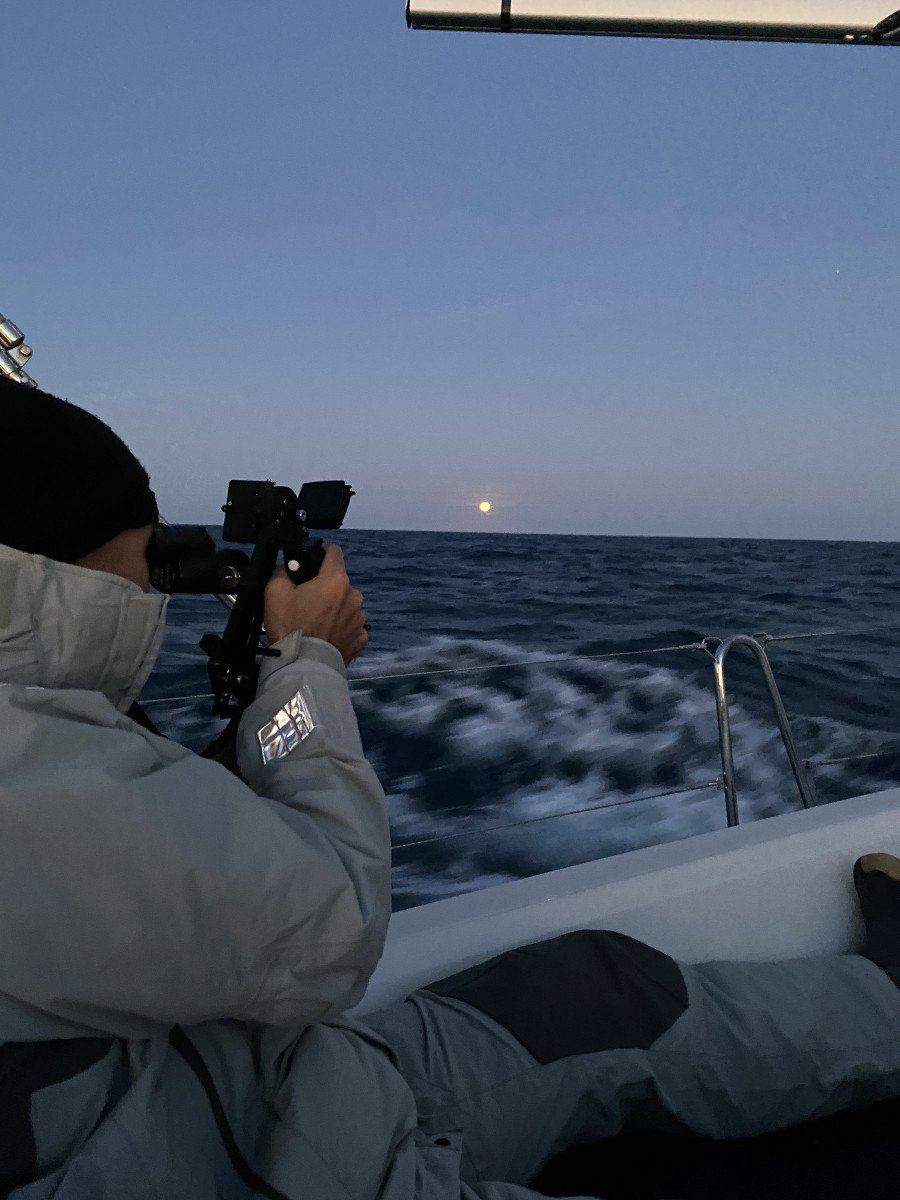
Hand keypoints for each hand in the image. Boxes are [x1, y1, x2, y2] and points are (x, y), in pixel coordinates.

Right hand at [264, 545, 367, 665]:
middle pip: (339, 583)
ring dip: (335, 609)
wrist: (303, 665)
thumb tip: (286, 568)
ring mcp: (360, 619)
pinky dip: (341, 628)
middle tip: (307, 602)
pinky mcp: (361, 638)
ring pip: (347, 605)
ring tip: (317, 624)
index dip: (321, 554)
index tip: (312, 563)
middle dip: (325, 588)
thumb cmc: (290, 626)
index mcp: (336, 580)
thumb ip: (281, 572)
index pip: (334, 552)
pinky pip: (351, 626)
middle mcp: (354, 596)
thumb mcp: (274, 592)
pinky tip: (327, 637)